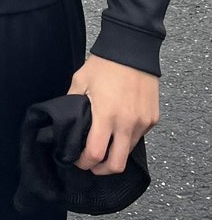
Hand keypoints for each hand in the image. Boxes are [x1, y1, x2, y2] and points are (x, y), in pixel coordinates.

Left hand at [67, 54, 158, 174]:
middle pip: (117, 164)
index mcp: (106, 115)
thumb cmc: (105, 64)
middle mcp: (127, 123)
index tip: (78, 160)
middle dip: (102, 170)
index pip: (96, 153)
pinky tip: (118, 127)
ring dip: (116, 153)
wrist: (133, 49)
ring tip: (105, 144)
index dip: (84, 162)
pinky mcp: (153, 118)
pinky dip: (128, 138)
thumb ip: (72, 103)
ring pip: (129, 151)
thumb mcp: (80, 81)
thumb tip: (66, 122)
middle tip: (92, 164)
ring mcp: (143, 122)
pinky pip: (139, 136)